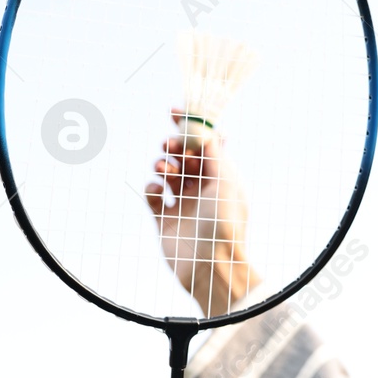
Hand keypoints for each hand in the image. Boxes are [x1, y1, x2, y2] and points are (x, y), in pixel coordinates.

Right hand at [144, 110, 261, 316]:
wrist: (211, 266)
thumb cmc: (225, 224)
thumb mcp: (226, 181)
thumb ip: (214, 153)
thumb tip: (207, 128)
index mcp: (222, 178)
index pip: (205, 145)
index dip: (190, 127)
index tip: (173, 110)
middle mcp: (203, 190)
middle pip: (183, 156)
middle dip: (173, 145)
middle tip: (169, 145)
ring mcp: (183, 204)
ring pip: (166, 173)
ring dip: (163, 165)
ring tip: (165, 172)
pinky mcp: (164, 220)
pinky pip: (152, 195)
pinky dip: (151, 187)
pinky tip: (157, 191)